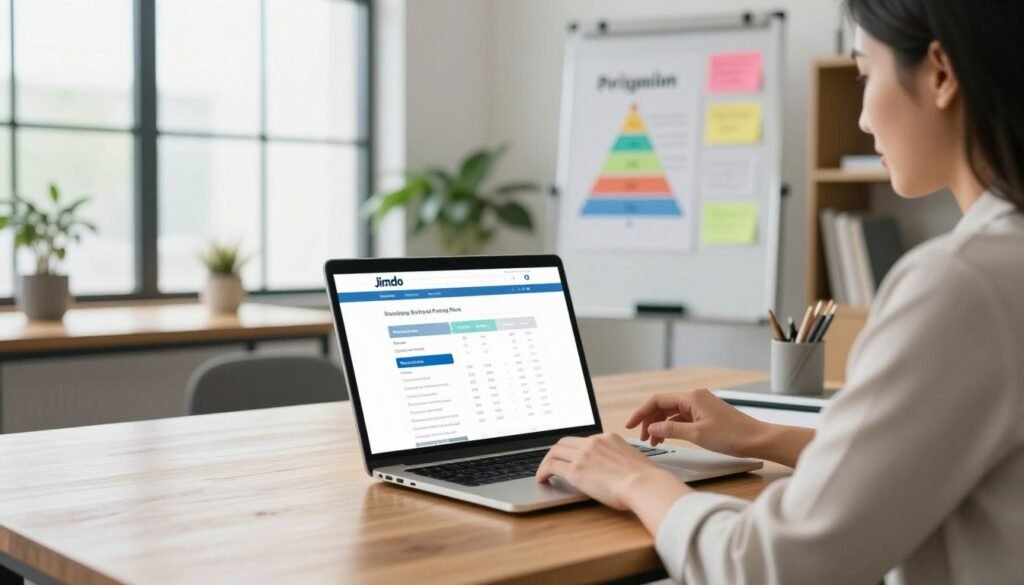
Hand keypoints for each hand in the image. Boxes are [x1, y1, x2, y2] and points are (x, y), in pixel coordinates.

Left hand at [535, 433, 678, 510]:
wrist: (644, 484)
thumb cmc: (645, 479)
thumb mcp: (633, 461)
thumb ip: (620, 460)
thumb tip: (618, 471)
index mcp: (608, 438)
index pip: (584, 440)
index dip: (573, 449)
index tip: (570, 456)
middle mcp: (593, 442)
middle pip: (565, 442)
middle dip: (556, 452)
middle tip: (552, 462)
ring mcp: (583, 455)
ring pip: (555, 452)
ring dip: (546, 461)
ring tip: (543, 472)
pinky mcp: (575, 471)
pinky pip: (552, 466)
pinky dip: (543, 471)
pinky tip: (542, 479)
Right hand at [624, 387, 768, 457]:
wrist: (757, 439)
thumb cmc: (732, 436)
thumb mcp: (696, 435)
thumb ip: (671, 429)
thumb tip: (651, 427)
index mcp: (691, 397)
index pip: (657, 400)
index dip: (641, 412)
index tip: (629, 425)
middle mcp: (694, 397)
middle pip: (663, 405)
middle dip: (649, 421)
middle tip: (642, 438)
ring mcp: (700, 405)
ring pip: (672, 412)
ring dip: (660, 425)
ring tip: (654, 441)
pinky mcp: (705, 414)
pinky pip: (682, 417)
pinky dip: (672, 427)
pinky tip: (667, 437)